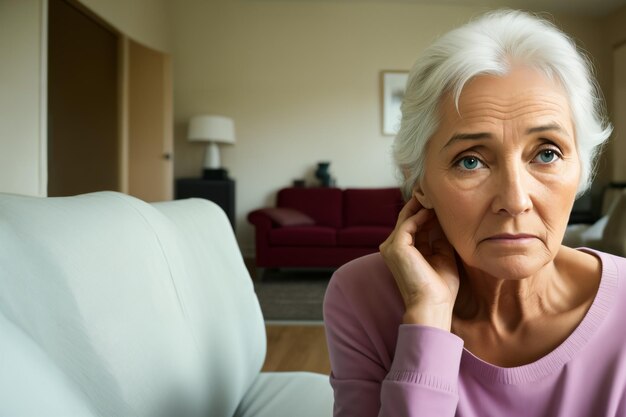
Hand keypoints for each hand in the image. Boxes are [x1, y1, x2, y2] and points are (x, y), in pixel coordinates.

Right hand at [379, 196, 459, 330]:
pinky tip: (433, 210)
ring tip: (436, 195)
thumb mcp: (443, 257)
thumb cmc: (439, 288)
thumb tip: (444, 220)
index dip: (427, 212)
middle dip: (422, 204)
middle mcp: (393, 248)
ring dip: (421, 205)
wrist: (432, 305)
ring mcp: (392, 247)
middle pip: (408, 219)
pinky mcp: (396, 246)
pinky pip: (408, 224)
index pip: (414, 226)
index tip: (442, 202)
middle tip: (436, 190)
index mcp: (404, 252)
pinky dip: (420, 215)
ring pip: (407, 218)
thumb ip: (439, 239)